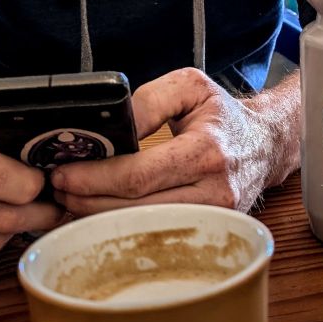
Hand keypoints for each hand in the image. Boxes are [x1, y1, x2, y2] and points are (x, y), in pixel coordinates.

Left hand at [50, 67, 300, 215]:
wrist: (266, 144)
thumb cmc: (222, 115)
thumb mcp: (189, 87)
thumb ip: (148, 101)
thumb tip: (112, 125)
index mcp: (208, 150)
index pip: (139, 176)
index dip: (95, 178)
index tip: (63, 172)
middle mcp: (215, 191)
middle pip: (134, 209)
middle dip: (86, 200)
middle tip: (56, 188)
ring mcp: (214, 219)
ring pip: (142, 228)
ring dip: (98, 217)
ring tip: (69, 201)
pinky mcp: (209, 232)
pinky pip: (157, 234)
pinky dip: (122, 227)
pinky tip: (98, 215)